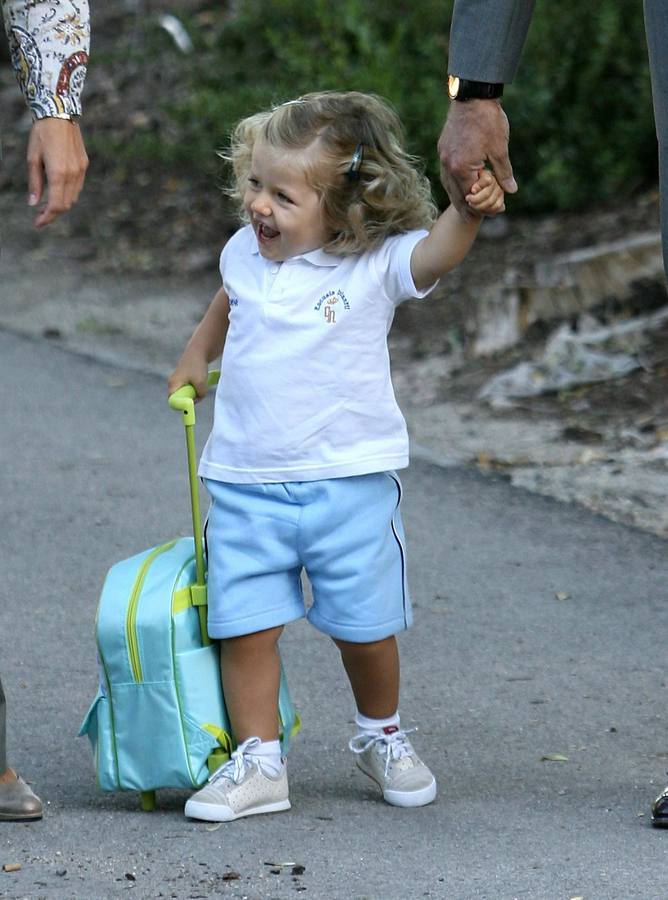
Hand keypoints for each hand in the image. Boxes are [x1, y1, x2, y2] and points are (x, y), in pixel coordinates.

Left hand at [27, 117, 88, 227]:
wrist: (60, 113)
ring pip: (73, 197)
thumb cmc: (42, 134)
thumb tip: (33, 203)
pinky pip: (77, 187)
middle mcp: (72, 175)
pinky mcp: (84, 165)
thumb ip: (34, 182)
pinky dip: (68, 194)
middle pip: (65, 205)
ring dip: (61, 204)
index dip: (47, 217)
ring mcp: (80, 171)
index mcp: (58, 174)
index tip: (38, 223)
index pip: (55, 205)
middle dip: (53, 214)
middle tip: (40, 216)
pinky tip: (58, 191)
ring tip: (47, 205)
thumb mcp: (33, 158)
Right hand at [168, 351, 209, 400]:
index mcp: (173, 384)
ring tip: (200, 383)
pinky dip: (195, 387)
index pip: (173, 401)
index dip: (181, 405)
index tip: (190, 404)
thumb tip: (198, 399)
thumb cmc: (197, 366)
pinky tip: (200, 380)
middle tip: (198, 392)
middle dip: (190, 398)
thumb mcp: (201, 383)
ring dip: (194, 392)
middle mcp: (172, 383)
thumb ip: (200, 395)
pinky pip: (189, 388)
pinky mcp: (183, 378)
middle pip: (180, 398)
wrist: (198, 351)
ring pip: (186, 393)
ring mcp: (177, 380)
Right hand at [438, 99, 515, 221]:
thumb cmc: (488, 120)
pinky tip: (460, 185)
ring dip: (458, 197)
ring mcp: (444, 157)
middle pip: (456, 196)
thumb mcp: (500, 149)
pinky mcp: (443, 148)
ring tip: (466, 207)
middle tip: (474, 218)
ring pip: (449, 185)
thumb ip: (503, 172)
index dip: (482, 207)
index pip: (470, 198)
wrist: (472, 94)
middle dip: (467, 208)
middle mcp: (449, 165)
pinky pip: (447, 173)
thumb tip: (511, 191)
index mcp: (462, 168)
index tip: (492, 212)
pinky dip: (454, 183)